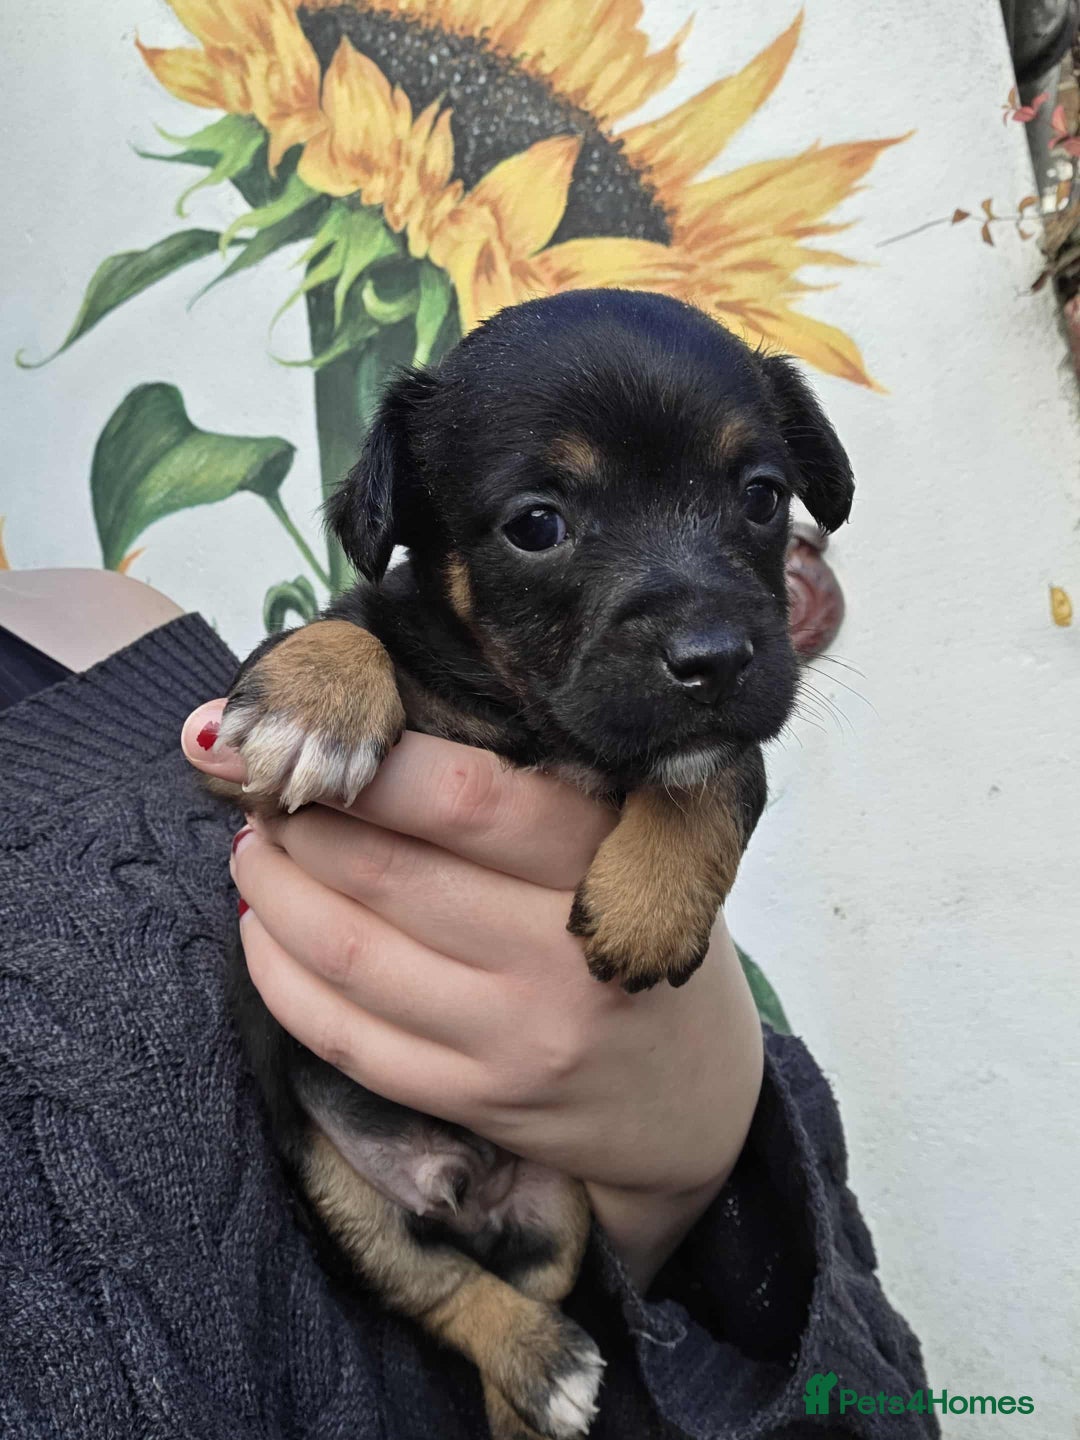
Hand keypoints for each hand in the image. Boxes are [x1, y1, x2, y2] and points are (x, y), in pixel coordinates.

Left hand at [182, 701, 763, 1287]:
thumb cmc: (644, 930)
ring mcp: (514, 1040)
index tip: (299, 728)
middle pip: (384, 872)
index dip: (363, 760)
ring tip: (254, 849)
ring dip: (272, 890)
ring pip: (346, 954)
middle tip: (262, 784)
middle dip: (297, 819)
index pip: (461, 796)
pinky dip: (279, 976)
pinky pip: (344, 1038)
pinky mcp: (473, 1101)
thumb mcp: (631, 840)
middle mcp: (562, 957)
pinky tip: (263, 931)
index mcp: (609, 863)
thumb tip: (375, 729)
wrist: (696, 1098)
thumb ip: (530, 790)